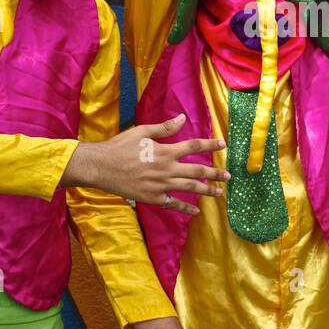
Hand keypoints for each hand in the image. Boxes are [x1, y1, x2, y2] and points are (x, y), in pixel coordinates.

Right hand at [63, 114, 228, 215]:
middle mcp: (166, 169)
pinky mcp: (152, 198)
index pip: (194, 146)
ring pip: (189, 188)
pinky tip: (195, 211)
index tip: (223, 145)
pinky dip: (185, 208)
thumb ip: (165, 128)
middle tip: (228, 176)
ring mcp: (160, 185)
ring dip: (206, 191)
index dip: (210, 145)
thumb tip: (182, 118)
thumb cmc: (119, 147)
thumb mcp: (142, 132)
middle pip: (197, 171)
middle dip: (215, 174)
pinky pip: (173, 204)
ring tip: (219, 193)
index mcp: (165, 151)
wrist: (100, 167)